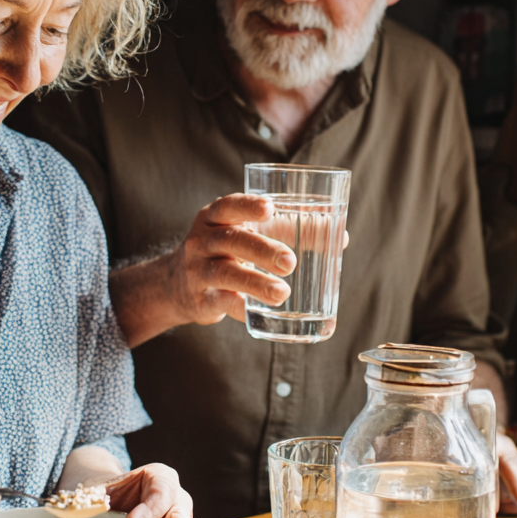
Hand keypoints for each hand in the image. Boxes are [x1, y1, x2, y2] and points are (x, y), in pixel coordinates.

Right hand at [169, 193, 295, 325]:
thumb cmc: (224, 252)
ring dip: (255, 282)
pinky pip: (222, 302)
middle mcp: (202, 241)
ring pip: (226, 273)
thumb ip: (288, 231)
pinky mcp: (200, 299)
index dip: (247, 206)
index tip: (270, 209)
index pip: (228, 206)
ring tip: (283, 293)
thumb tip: (340, 236)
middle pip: (231, 240)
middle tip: (290, 261)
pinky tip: (259, 311)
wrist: (176, 285)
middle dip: (262, 249)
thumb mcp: (244, 234)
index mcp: (214, 218)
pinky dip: (241, 306)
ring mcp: (198, 271)